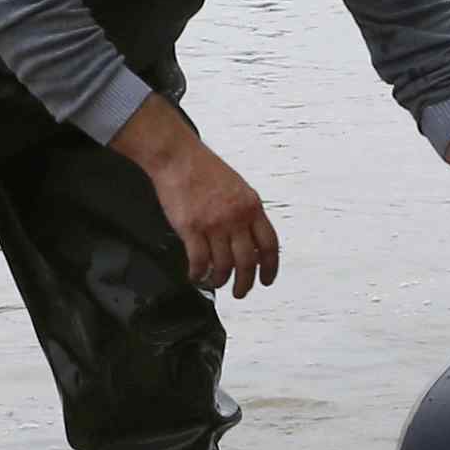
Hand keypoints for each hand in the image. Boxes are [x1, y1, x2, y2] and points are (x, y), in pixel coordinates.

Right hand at [143, 134, 278, 296]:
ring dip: (219, 280)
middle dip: (245, 283)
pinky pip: (199, 261)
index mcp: (252, 206)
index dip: (270, 267)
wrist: (179, 157)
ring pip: (223, 265)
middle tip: (240, 292)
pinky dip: (198, 273)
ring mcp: (214, 224)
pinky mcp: (192, 228)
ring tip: (215, 282)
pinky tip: (196, 275)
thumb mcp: (238, 188)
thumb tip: (250, 240)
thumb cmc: (204, 169)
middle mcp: (236, 217)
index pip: (269, 245)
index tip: (267, 279)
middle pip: (247, 262)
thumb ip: (246, 213)